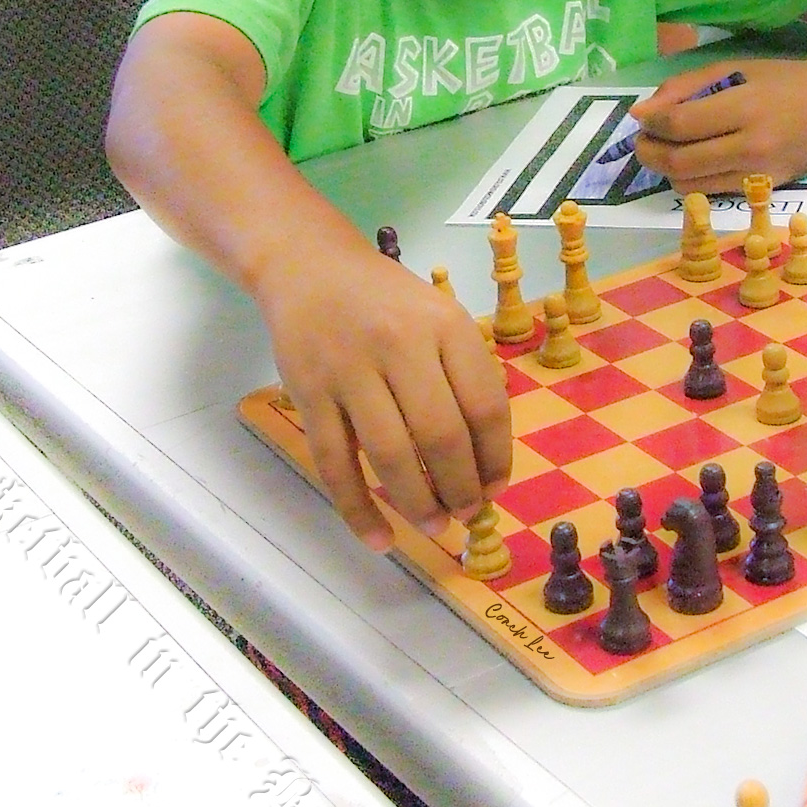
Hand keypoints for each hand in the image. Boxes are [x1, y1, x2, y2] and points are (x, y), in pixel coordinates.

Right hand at [257, 237, 510, 550]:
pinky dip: (358, 510)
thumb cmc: (387, 300)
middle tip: (468, 514)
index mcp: (445, 325)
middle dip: (462, 489)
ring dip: (418, 504)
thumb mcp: (439, 316)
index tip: (497, 488)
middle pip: (442, 437)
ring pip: (390, 456)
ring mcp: (349, 370)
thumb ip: (464, 375)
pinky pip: (335, 465)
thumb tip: (485, 460)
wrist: (310, 267)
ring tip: (435, 526)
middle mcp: (400, 344)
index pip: (485, 406)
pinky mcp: (308, 395)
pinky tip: (379, 538)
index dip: (496, 458)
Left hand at [628, 57, 806, 193]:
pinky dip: (693, 181)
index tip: (642, 118)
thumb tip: (642, 113)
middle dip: (648, 153)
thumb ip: (685, 87)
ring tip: (664, 152)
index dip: (650, 124)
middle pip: (679, 162)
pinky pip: (715, 191)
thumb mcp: (733, 69)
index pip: (679, 125)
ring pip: (692, 186)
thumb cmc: (785, 78)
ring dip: (666, 171)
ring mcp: (761, 174)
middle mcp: (752, 146)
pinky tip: (694, 162)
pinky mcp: (768, 189)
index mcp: (744, 107)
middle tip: (643, 140)